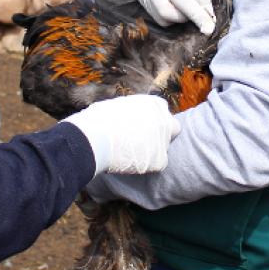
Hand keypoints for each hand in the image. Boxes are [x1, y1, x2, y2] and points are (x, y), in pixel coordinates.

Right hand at [63, 95, 180, 175]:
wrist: (95, 138)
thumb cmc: (99, 120)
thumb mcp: (119, 106)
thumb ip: (134, 112)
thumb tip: (132, 118)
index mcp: (152, 104)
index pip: (162, 110)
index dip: (153, 119)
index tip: (143, 125)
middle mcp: (163, 120)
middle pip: (172, 128)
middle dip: (163, 134)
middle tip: (146, 141)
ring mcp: (163, 140)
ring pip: (162, 148)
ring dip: (152, 151)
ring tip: (129, 152)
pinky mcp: (160, 160)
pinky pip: (156, 164)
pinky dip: (146, 165)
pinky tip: (129, 161)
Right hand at [121, 0, 215, 33]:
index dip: (206, 4)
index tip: (213, 13)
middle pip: (185, 5)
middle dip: (199, 18)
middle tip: (209, 29)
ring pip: (170, 16)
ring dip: (184, 19)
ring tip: (191, 14)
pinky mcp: (147, 4)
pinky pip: (160, 19)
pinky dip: (171, 20)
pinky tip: (177, 13)